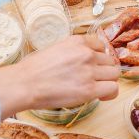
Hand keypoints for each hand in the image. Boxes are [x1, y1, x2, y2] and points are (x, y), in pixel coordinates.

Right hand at [0, 35, 119, 117]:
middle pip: (109, 61)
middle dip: (103, 70)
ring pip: (114, 74)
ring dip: (107, 81)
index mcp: (77, 41)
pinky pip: (112, 89)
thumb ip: (71, 53)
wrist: (24, 84)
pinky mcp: (90, 89)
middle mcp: (86, 53)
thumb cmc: (32, 70)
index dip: (98, 57)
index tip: (93, 66)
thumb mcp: (54, 49)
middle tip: (93, 80)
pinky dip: (109, 93)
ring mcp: (89, 71)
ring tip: (96, 89)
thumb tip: (79, 63)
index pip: (101, 45)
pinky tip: (100, 96)